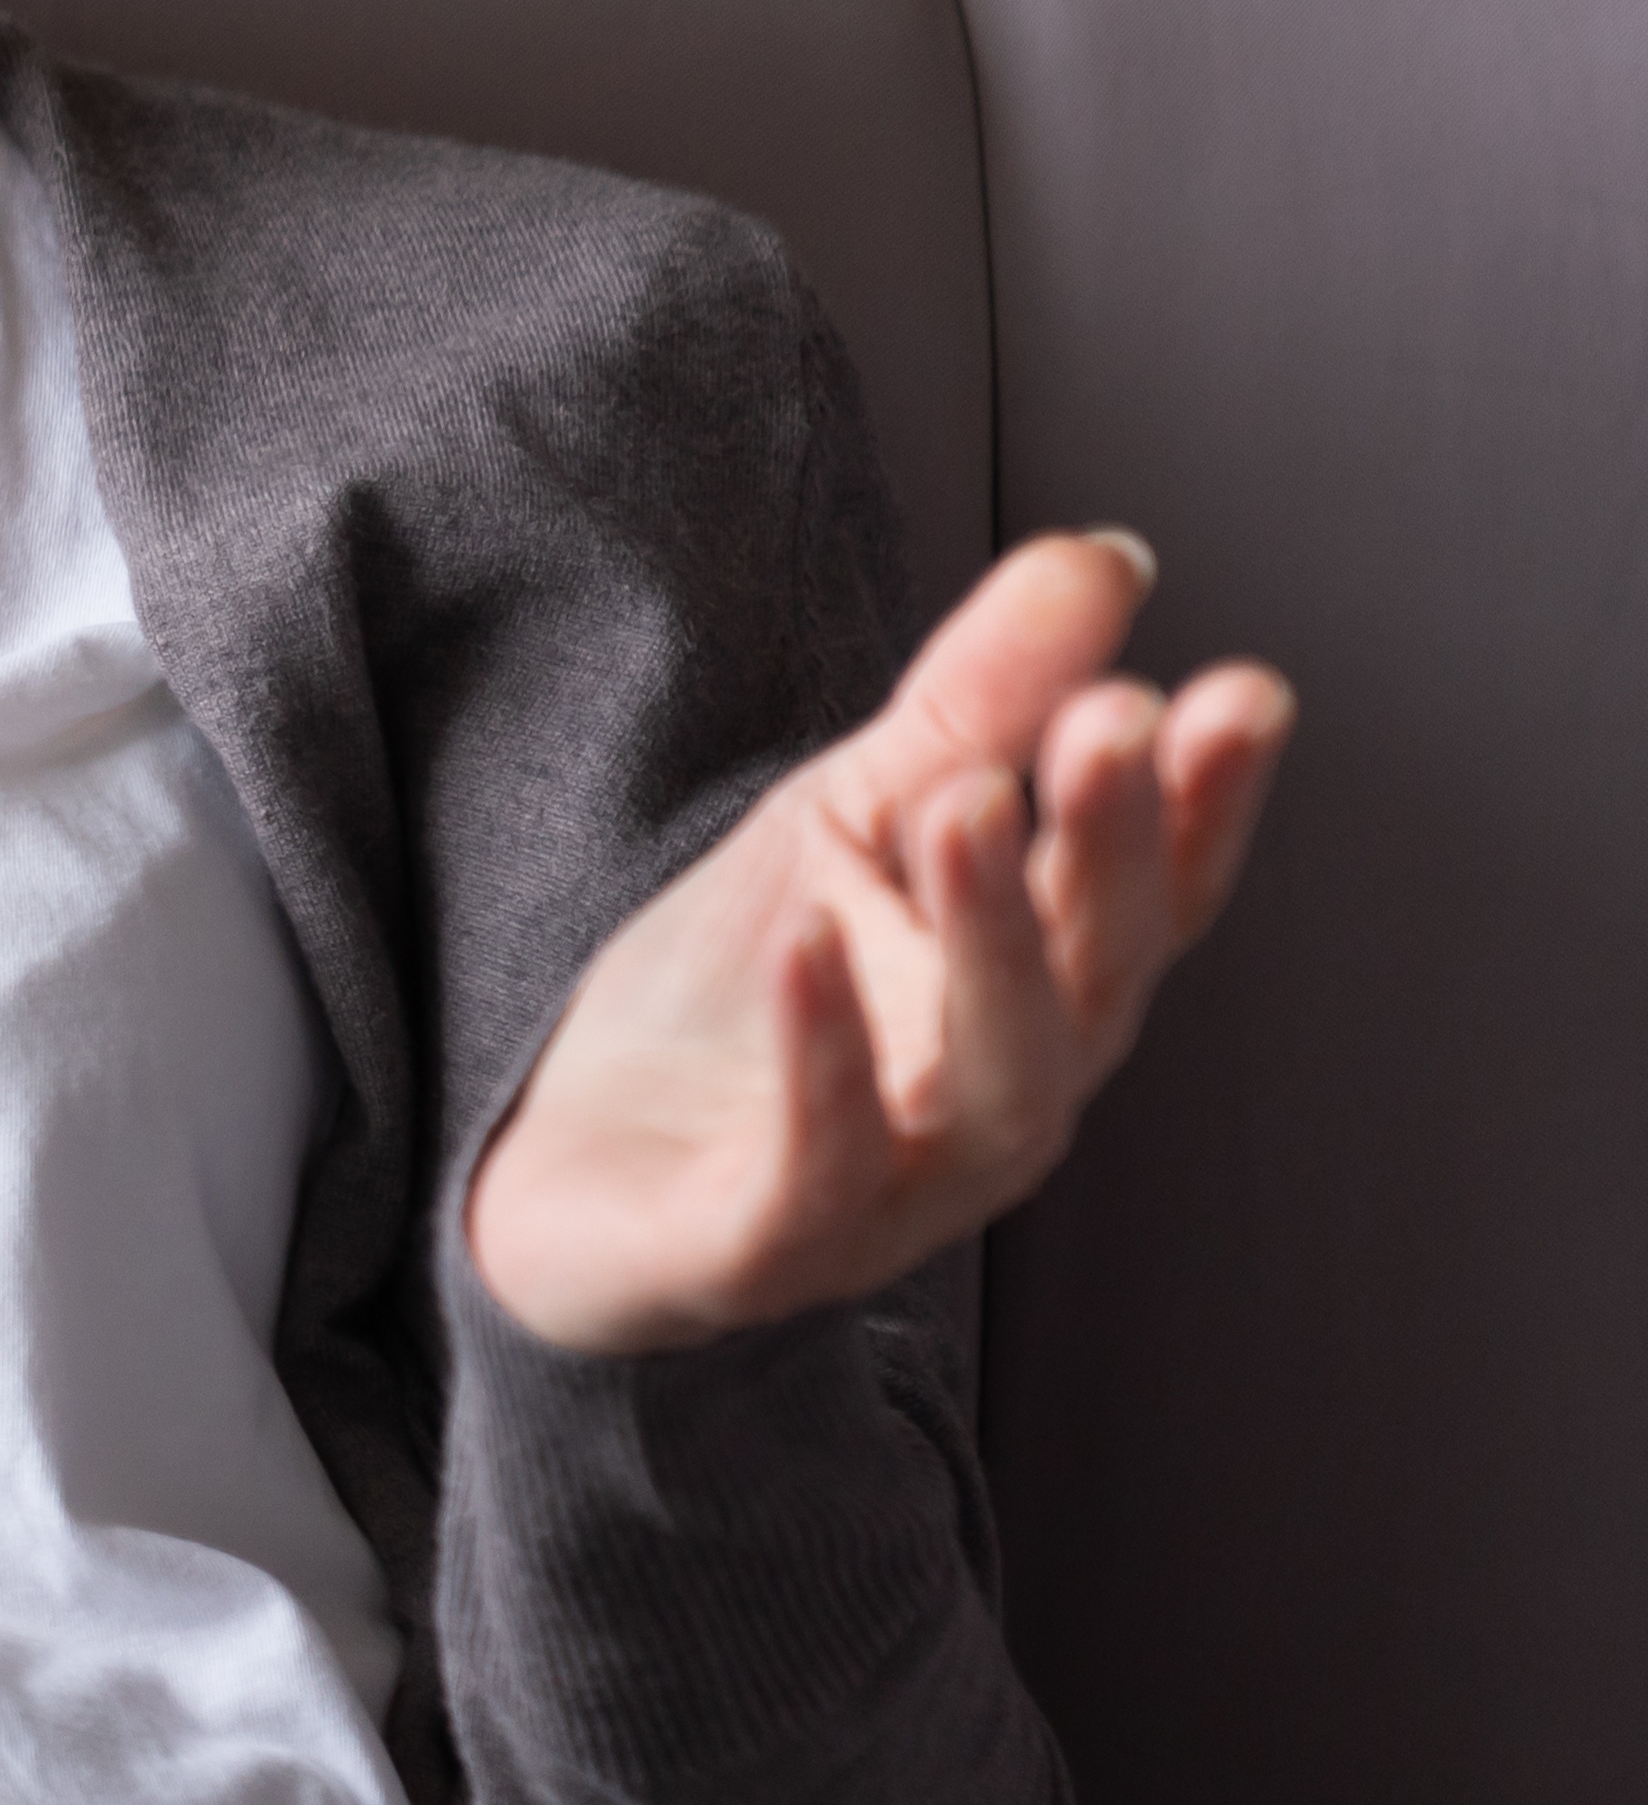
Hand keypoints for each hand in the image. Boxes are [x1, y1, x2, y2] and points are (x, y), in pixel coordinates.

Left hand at [467, 528, 1293, 1354]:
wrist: (563, 1166)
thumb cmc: (740, 997)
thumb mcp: (851, 819)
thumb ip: (981, 702)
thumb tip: (1107, 558)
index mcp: (1038, 991)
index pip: (1152, 896)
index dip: (1208, 804)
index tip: (1242, 693)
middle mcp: (1001, 1097)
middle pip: (1093, 974)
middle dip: (1108, 847)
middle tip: (1110, 719)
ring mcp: (899, 1188)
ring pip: (993, 1080)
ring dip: (991, 940)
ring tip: (962, 807)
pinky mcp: (767, 1246)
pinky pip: (817, 1167)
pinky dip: (822, 1059)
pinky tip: (806, 948)